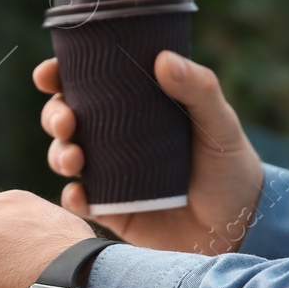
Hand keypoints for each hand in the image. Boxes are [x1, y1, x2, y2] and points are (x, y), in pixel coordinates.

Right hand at [35, 52, 263, 254]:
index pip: (88, 84)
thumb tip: (163, 59)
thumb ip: (198, 89)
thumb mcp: (220, 123)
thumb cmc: (231, 168)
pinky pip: (79, 201)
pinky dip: (73, 196)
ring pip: (65, 157)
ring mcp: (109, 174)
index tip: (48, 73)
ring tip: (74, 158)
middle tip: (66, 121)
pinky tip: (81, 193)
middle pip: (66, 118)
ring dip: (58, 154)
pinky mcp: (110, 210)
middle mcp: (114, 138)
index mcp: (135, 108)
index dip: (60, 76)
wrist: (240, 228)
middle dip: (53, 116)